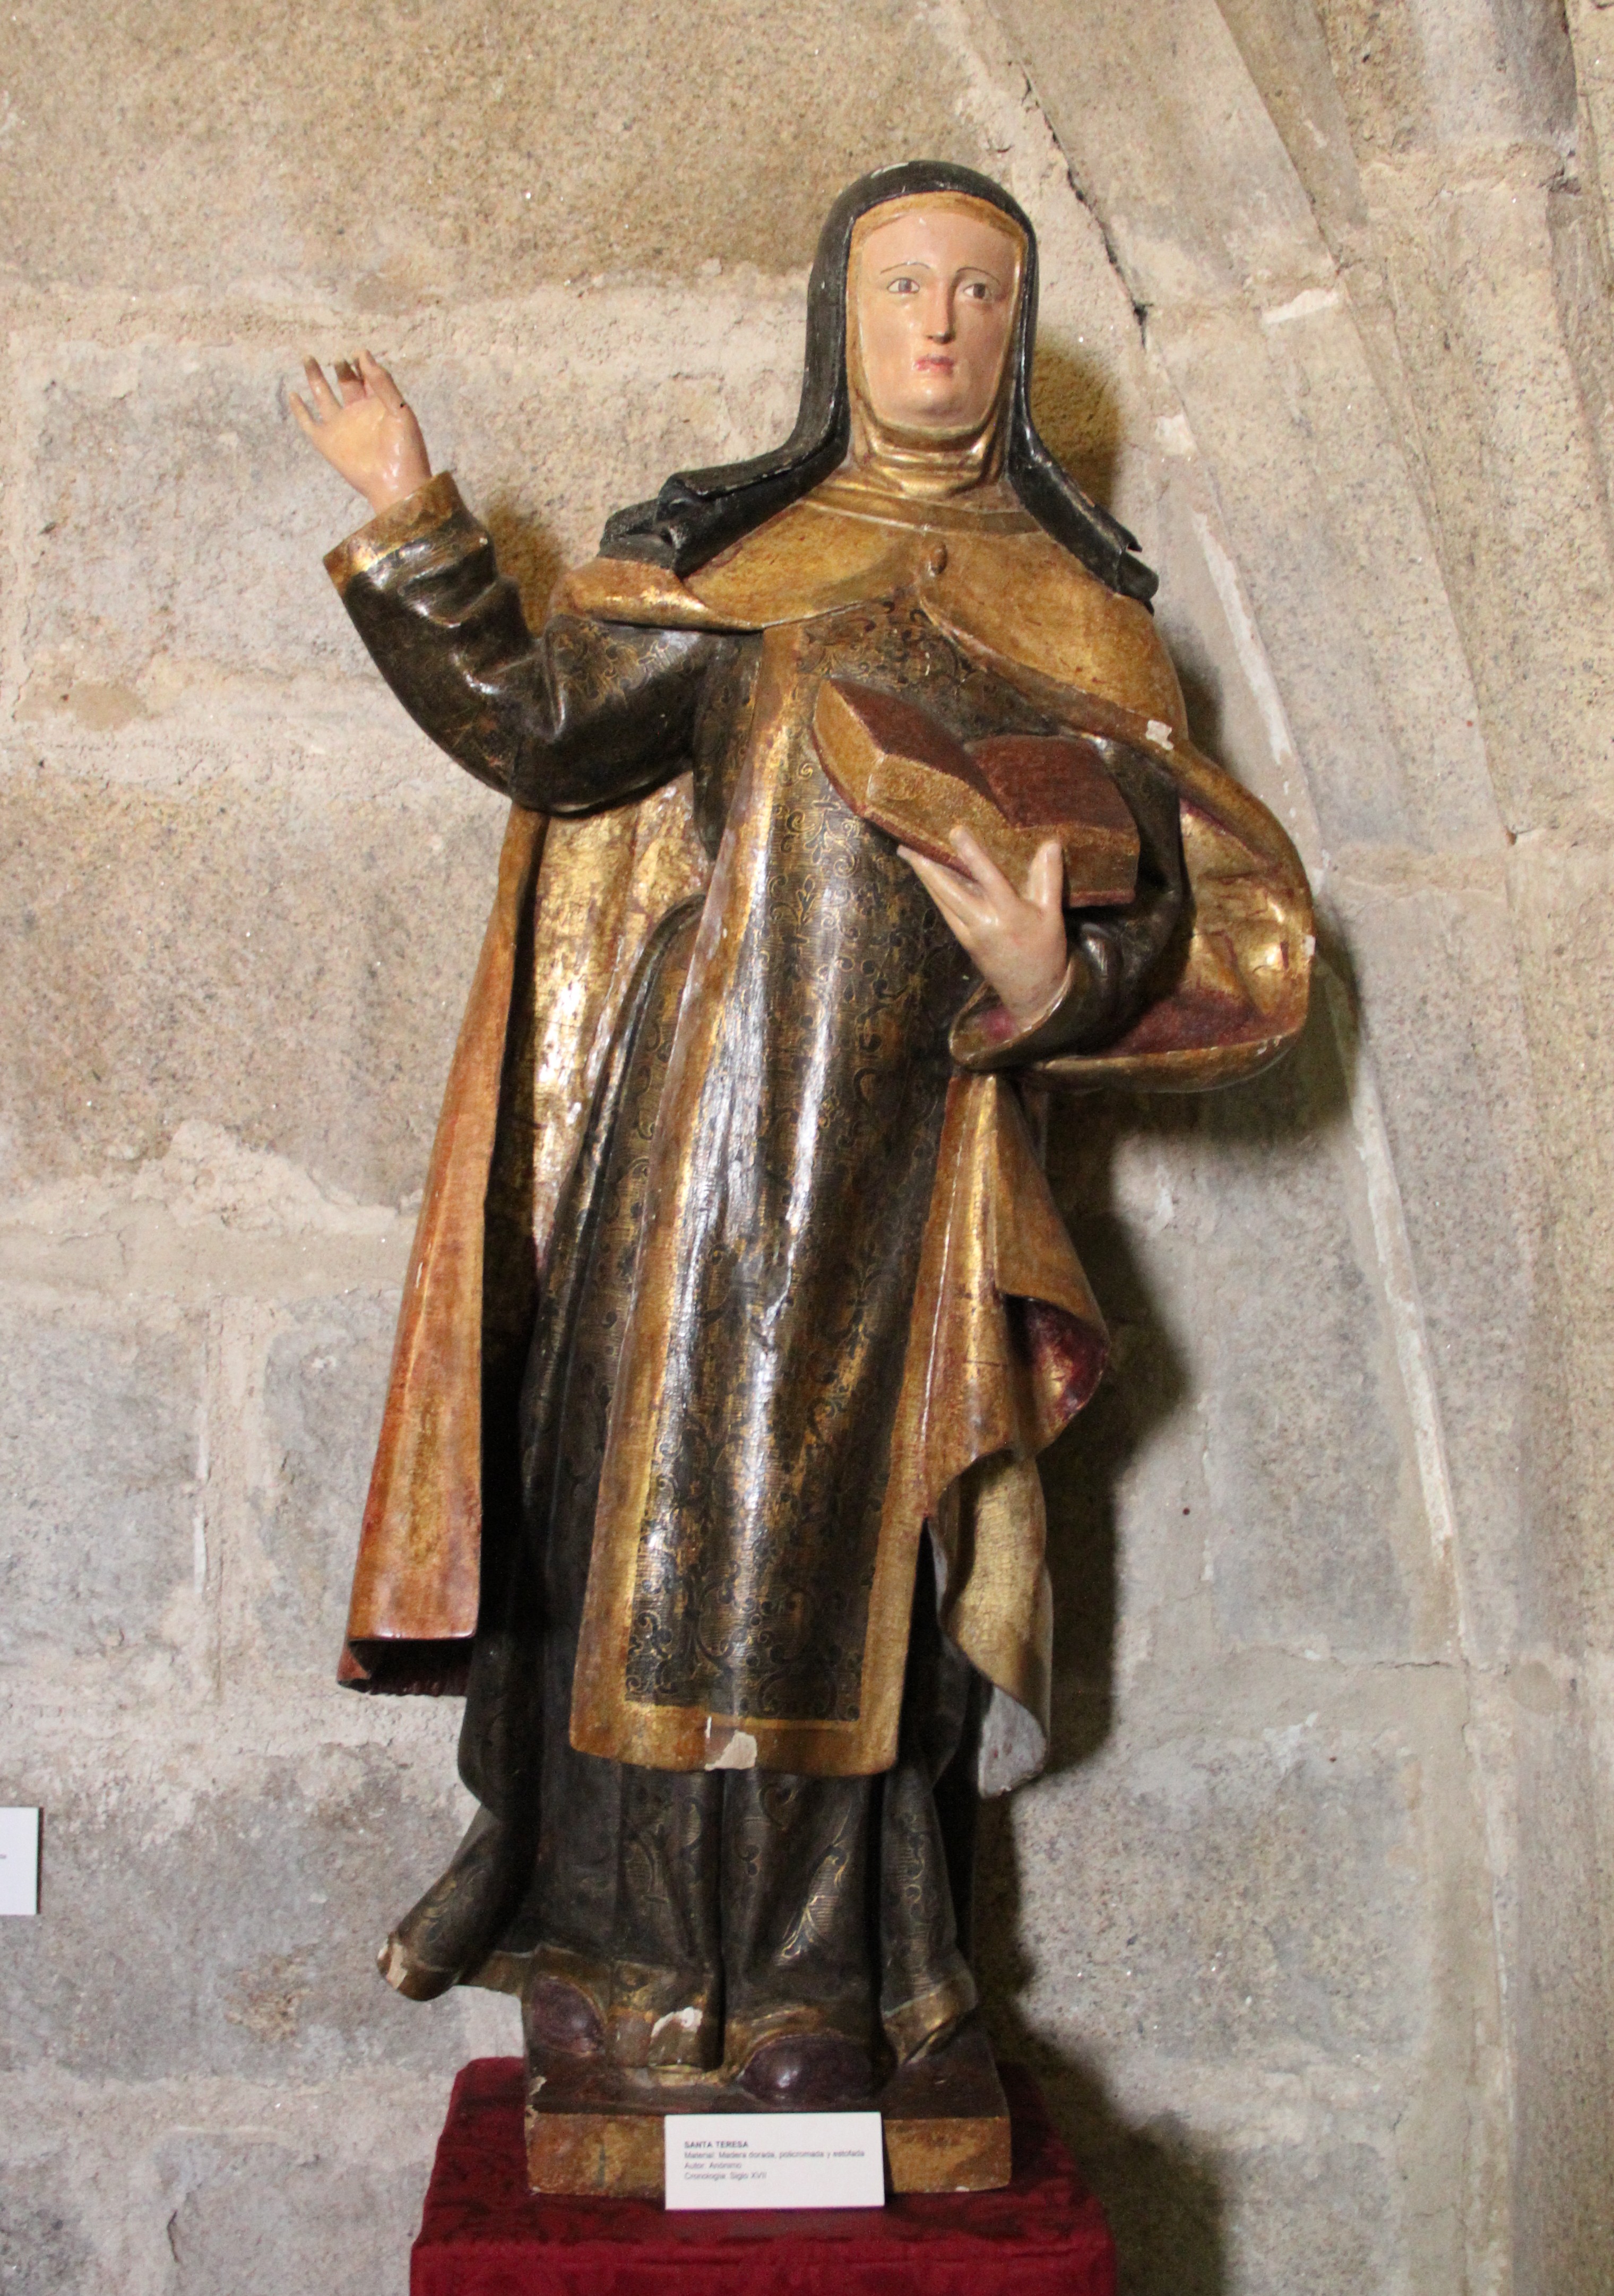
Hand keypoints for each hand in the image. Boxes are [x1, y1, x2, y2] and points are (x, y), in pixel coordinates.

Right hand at [290, 349, 431, 515]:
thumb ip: (384, 384)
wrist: (396, 483)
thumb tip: (363, 356)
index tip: (359, 353)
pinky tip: (293, 393)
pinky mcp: (327, 441)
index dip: (363, 362)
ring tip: (309, 357)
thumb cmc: (405, 450)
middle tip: (339, 359)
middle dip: (342, 368)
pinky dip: (299, 410)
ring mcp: (341, 426)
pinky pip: (308, 423)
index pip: (367, 377)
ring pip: (323, 396)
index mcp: (378, 405)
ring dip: (315, 377)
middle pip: (345, 382)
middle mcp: (357, 413)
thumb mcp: (400, 411)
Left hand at [901, 828, 1068, 1027]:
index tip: (955, 831)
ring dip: (924, 878)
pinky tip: (928, 878)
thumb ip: (1049, 878)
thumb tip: (1050, 843)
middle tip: (906, 844)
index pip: (987, 877)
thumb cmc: (1046, 951)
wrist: (1034, 994)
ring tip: (909, 854)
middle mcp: (983, 923)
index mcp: (1009, 914)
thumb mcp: (1053, 915)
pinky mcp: (964, 941)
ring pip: (941, 900)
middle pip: (948, 890)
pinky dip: (935, 892)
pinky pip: (946, 911)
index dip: (971, 853)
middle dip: (926, 867)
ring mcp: (970, 934)